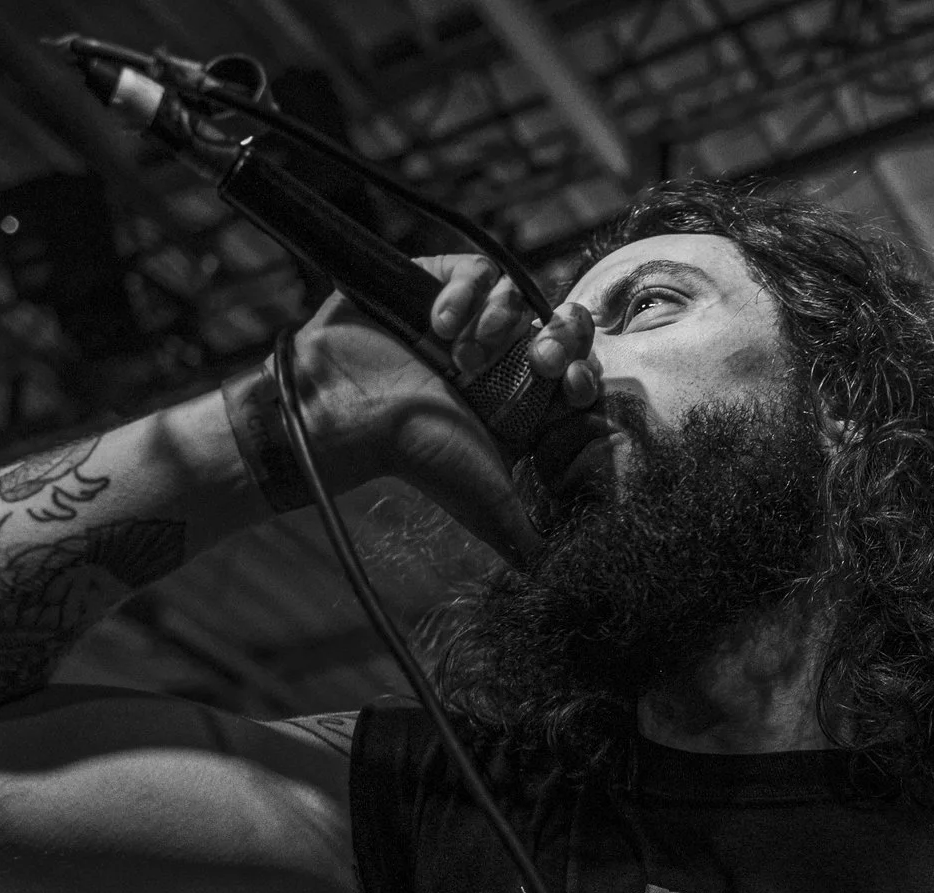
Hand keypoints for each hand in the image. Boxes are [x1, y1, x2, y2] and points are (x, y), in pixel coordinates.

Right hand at [290, 254, 598, 562]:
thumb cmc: (416, 459)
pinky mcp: (437, 286)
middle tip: (536, 363)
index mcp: (522, 404)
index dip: (586, 376)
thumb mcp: (489, 505)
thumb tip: (570, 580)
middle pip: (562, 327)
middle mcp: (500, 361)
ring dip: (502, 323)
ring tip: (464, 355)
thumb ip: (531, 541)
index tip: (575, 390)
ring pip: (521, 297)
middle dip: (560, 342)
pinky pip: (480, 271)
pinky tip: (438, 325)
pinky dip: (467, 293)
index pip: (579, 374)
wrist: (346, 417)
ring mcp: (469, 322)